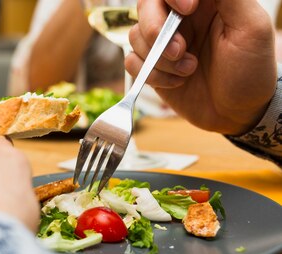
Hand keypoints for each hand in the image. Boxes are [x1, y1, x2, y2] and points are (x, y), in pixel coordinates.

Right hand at [125, 0, 275, 134]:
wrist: (237, 113)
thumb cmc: (251, 71)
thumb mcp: (251, 28)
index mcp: (206, 2)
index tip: (188, 9)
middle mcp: (180, 19)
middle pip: (147, 6)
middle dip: (156, 29)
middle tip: (180, 51)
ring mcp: (164, 43)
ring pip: (136, 35)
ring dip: (159, 58)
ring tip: (188, 70)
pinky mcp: (152, 67)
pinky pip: (131, 61)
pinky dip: (151, 74)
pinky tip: (177, 82)